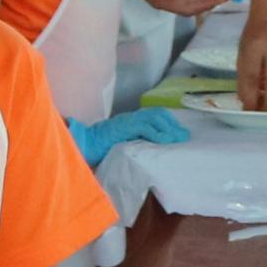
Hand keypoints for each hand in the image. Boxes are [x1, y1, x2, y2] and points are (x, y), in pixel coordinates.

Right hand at [72, 107, 195, 168]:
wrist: (83, 145)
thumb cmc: (99, 149)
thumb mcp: (123, 145)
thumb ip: (136, 144)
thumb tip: (152, 152)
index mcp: (130, 120)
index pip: (154, 115)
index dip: (168, 122)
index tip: (178, 133)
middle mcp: (130, 117)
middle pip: (157, 113)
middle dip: (172, 124)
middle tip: (183, 136)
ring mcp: (127, 121)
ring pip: (154, 118)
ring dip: (168, 128)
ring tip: (177, 138)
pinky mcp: (124, 127)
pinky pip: (145, 127)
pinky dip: (157, 133)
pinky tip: (165, 141)